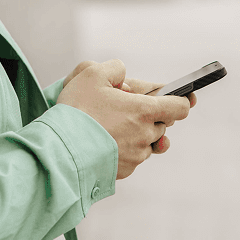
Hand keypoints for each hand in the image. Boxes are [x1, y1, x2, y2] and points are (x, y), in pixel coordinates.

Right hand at [56, 59, 190, 179]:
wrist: (59, 150)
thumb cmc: (76, 111)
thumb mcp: (92, 74)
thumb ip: (114, 68)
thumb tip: (123, 76)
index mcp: (144, 110)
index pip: (180, 107)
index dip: (178, 101)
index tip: (175, 98)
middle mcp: (145, 135)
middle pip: (161, 124)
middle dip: (147, 116)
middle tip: (122, 109)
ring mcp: (136, 156)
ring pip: (146, 142)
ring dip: (136, 133)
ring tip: (110, 126)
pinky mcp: (124, 171)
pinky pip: (132, 157)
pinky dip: (123, 149)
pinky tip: (103, 142)